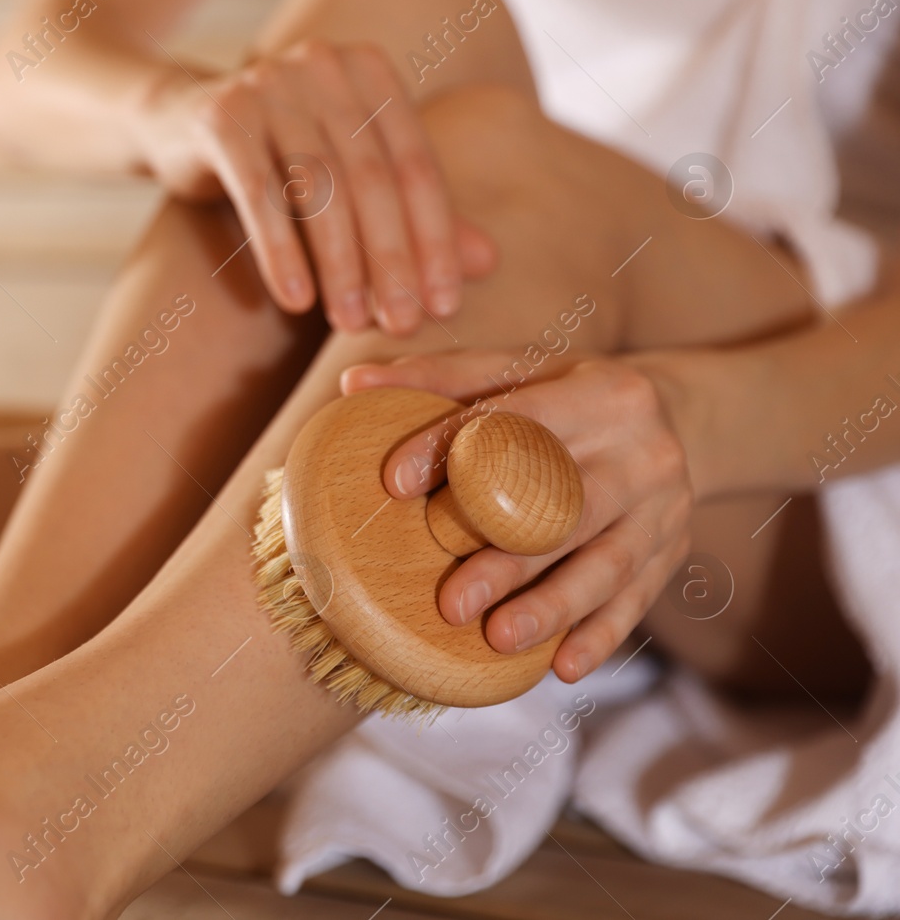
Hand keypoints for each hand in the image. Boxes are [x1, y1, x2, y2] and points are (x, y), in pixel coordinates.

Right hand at [139, 39, 495, 335]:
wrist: (178, 122)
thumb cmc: (280, 157)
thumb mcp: (349, 180)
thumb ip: (412, 212)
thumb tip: (487, 263)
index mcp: (370, 71)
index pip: (416, 165)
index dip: (435, 239)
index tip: (444, 306)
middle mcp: (324, 66)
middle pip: (372, 178)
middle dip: (391, 259)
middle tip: (402, 324)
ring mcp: (269, 85)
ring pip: (320, 188)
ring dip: (340, 264)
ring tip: (351, 324)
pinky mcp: (221, 117)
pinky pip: (259, 195)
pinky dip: (281, 252)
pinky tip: (296, 301)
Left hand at [339, 352, 693, 681]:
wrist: (682, 421)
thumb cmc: (569, 398)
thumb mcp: (518, 370)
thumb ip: (439, 377)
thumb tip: (355, 382)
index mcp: (602, 393)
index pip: (519, 421)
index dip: (452, 448)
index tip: (394, 483)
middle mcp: (642, 451)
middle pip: (569, 509)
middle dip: (508, 559)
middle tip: (449, 602)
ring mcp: (664, 507)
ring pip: (606, 564)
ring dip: (551, 608)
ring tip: (498, 638)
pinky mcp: (672, 551)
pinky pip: (636, 600)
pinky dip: (600, 636)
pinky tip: (562, 668)